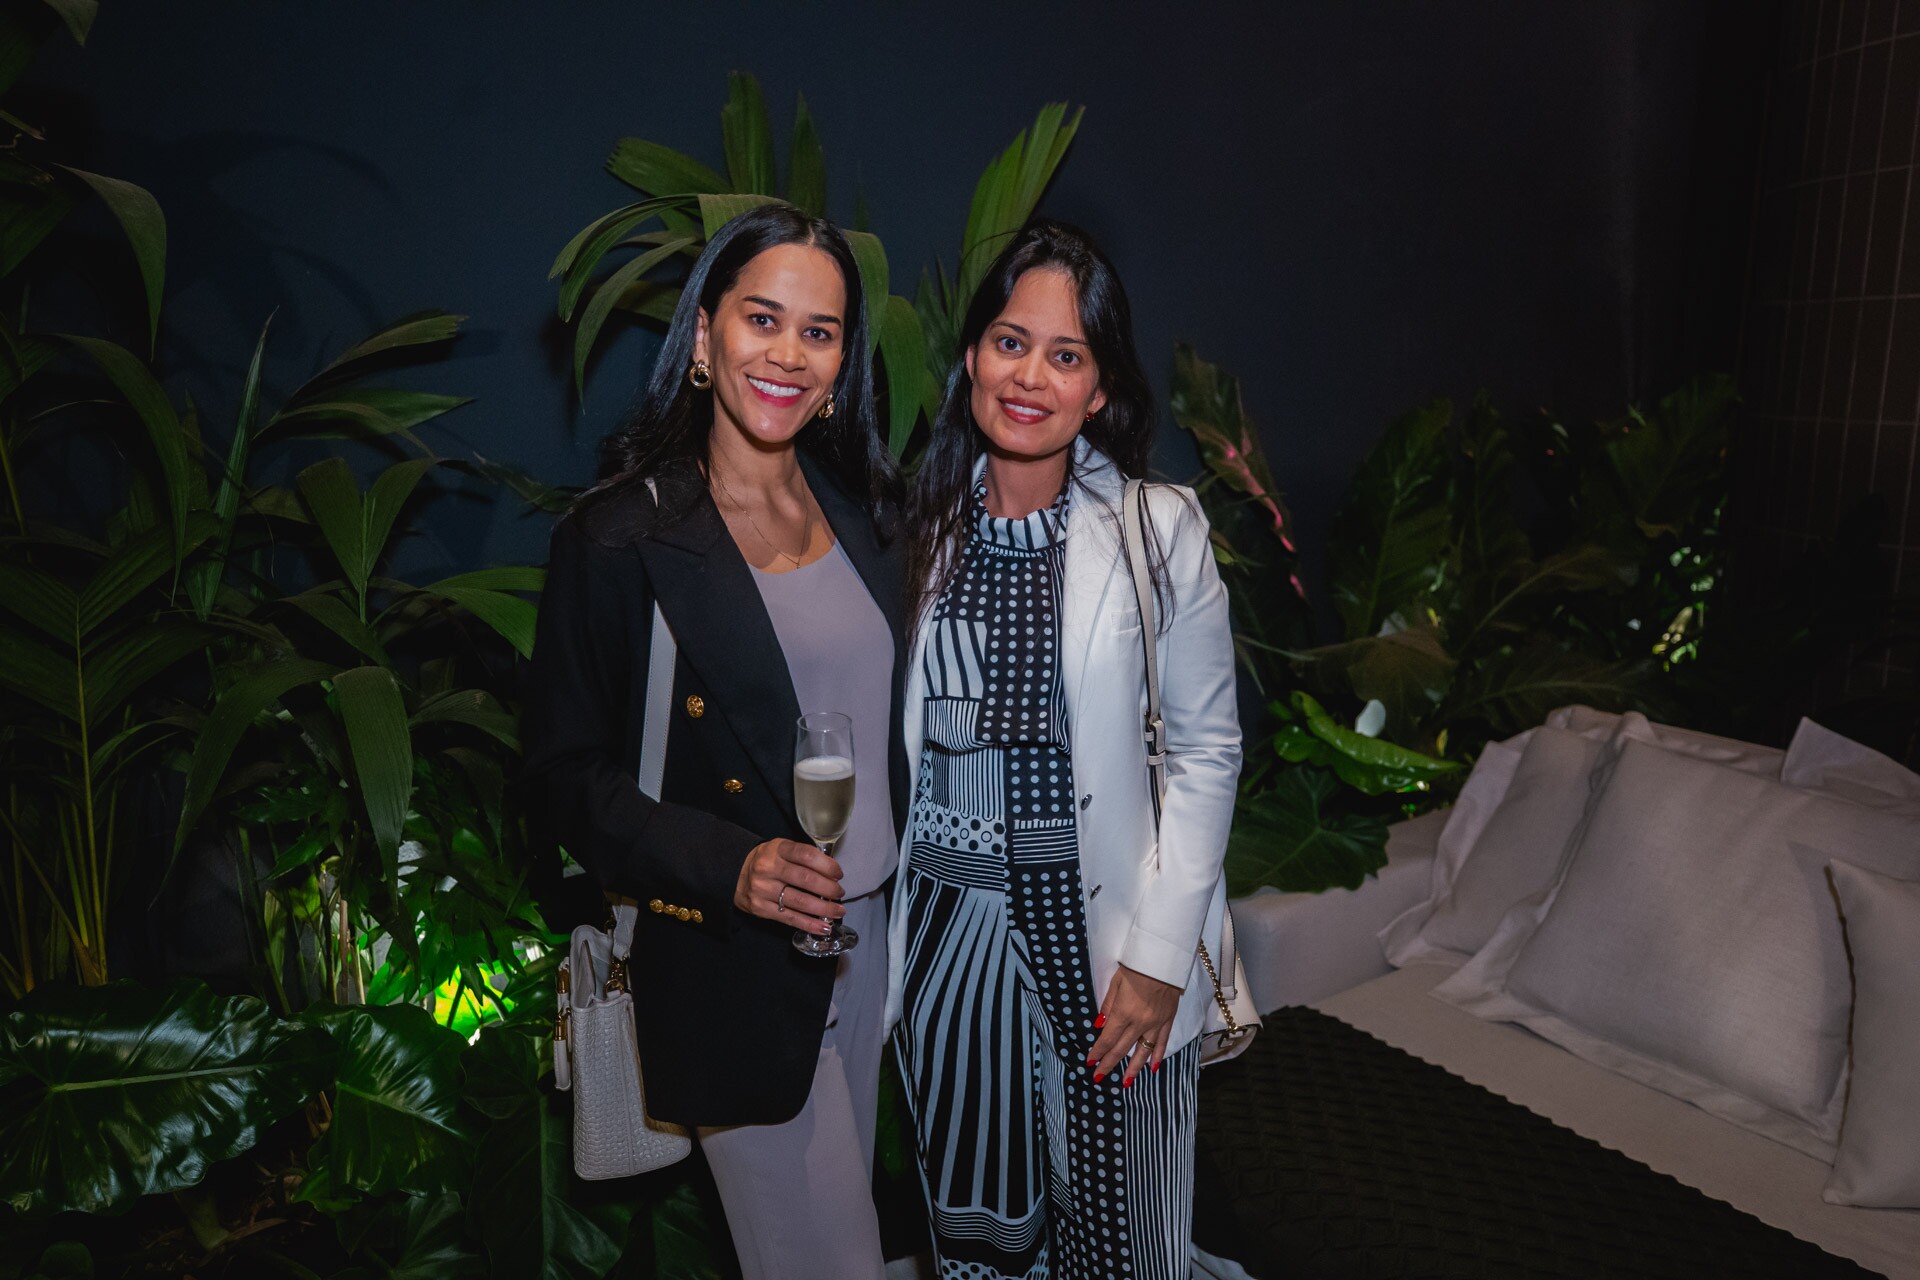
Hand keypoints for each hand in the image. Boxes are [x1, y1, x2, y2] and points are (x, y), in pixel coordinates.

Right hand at [734, 838, 843, 932]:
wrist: (735, 873)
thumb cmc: (768, 861)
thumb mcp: (782, 849)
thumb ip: (803, 857)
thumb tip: (832, 874)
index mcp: (777, 849)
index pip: (806, 855)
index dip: (827, 865)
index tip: (838, 874)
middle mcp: (768, 868)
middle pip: (806, 879)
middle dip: (829, 888)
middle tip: (839, 893)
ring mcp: (763, 889)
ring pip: (800, 902)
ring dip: (824, 909)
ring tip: (838, 911)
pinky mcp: (760, 908)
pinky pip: (789, 918)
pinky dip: (809, 924)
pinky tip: (823, 927)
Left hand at [1086, 965, 1179, 1085]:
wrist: (1163, 960)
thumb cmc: (1136, 967)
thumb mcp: (1116, 983)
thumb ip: (1108, 1006)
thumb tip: (1100, 1026)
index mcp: (1123, 1013)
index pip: (1108, 1039)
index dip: (1098, 1052)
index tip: (1090, 1062)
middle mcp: (1139, 1022)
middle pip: (1122, 1048)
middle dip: (1109, 1064)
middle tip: (1099, 1078)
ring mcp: (1155, 1023)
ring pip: (1143, 1051)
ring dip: (1133, 1068)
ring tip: (1126, 1083)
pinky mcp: (1168, 1020)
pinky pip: (1163, 1042)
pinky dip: (1158, 1056)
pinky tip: (1153, 1068)